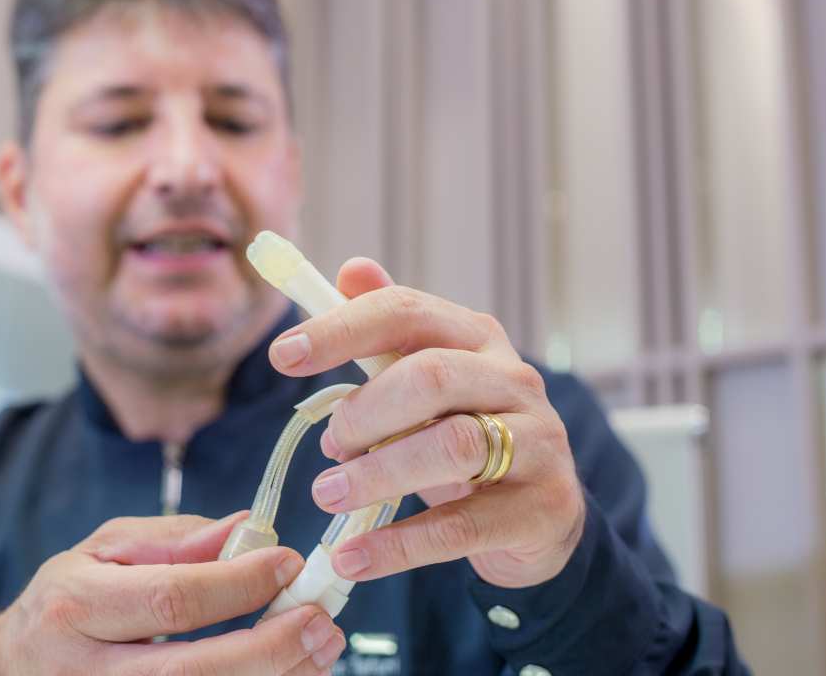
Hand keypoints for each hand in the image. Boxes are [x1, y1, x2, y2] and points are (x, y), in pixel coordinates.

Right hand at [0, 513, 346, 675]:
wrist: (12, 664)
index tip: (287, 564)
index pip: (171, 599)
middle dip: (267, 648)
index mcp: (78, 604)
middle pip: (190, 670)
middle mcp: (84, 669)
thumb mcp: (106, 549)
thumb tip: (246, 529)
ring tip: (319, 653)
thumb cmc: (67, 598)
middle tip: (319, 623)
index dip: (238, 583)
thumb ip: (176, 538)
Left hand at [268, 258, 585, 588]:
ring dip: (378, 473)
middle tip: (327, 447)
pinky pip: (463, 526)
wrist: (542, 514)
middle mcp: (513, 379)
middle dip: (364, 412)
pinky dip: (399, 545)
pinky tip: (353, 556)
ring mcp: (536, 442)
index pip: (406, 312)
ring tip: (327, 495)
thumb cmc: (469, 436)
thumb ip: (389, 329)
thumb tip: (350, 270)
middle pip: (432, 376)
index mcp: (476, 338)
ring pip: (455, 446)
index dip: (342, 330)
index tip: (283, 355)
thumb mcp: (428, 381)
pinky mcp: (541, 507)